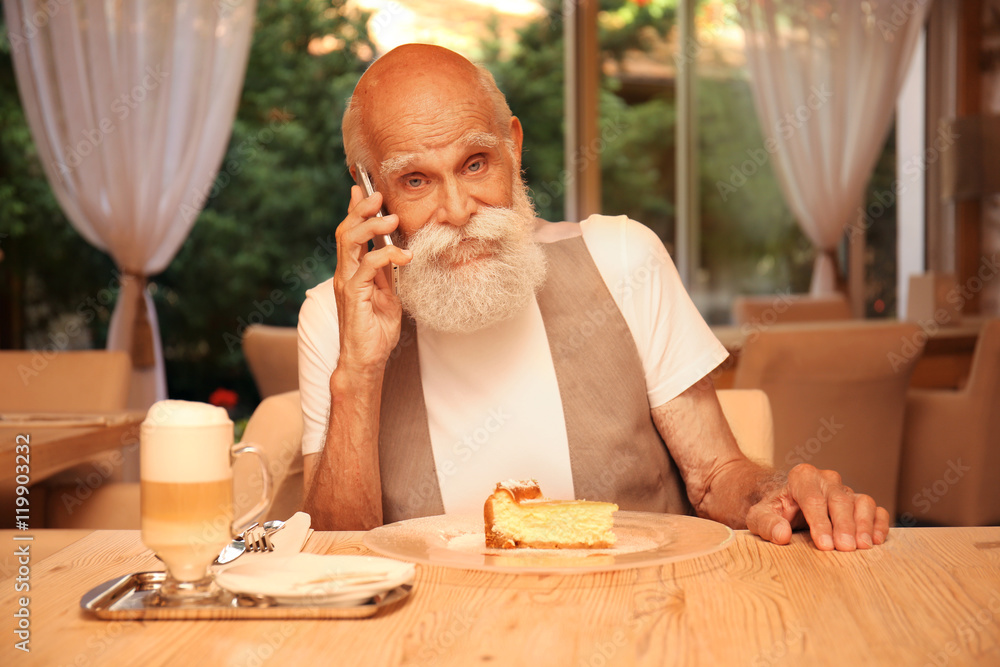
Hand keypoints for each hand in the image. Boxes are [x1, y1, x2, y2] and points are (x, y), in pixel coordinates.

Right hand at [333, 185, 411, 370]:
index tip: (366, 189)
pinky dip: (385, 256)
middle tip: (379, 195)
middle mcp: (344, 273)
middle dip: (361, 209)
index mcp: (352, 271)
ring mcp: (346, 283)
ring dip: (371, 226)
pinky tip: (404, 256)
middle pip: (346, 231)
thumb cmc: (376, 331)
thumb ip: (387, 273)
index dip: (356, 209)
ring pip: (349, 242)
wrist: (367, 360)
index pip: (350, 233)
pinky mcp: (353, 296)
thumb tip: (395, 251)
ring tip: (392, 219)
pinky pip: (365, 267)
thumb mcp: (387, 295)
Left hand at [746, 464, 889, 550]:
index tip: (824, 545)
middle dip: (843, 525)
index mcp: (802, 477)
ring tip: (862, 546)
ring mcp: (845, 490)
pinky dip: (879, 523)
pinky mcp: (859, 503)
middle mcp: (827, 480)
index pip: (813, 499)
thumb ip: (767, 524)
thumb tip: (782, 534)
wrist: (785, 506)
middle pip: (839, 500)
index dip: (820, 523)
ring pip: (861, 502)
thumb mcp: (760, 517)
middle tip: (845, 548)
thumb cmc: (773, 511)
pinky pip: (875, 509)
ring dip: (864, 524)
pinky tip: (876, 540)